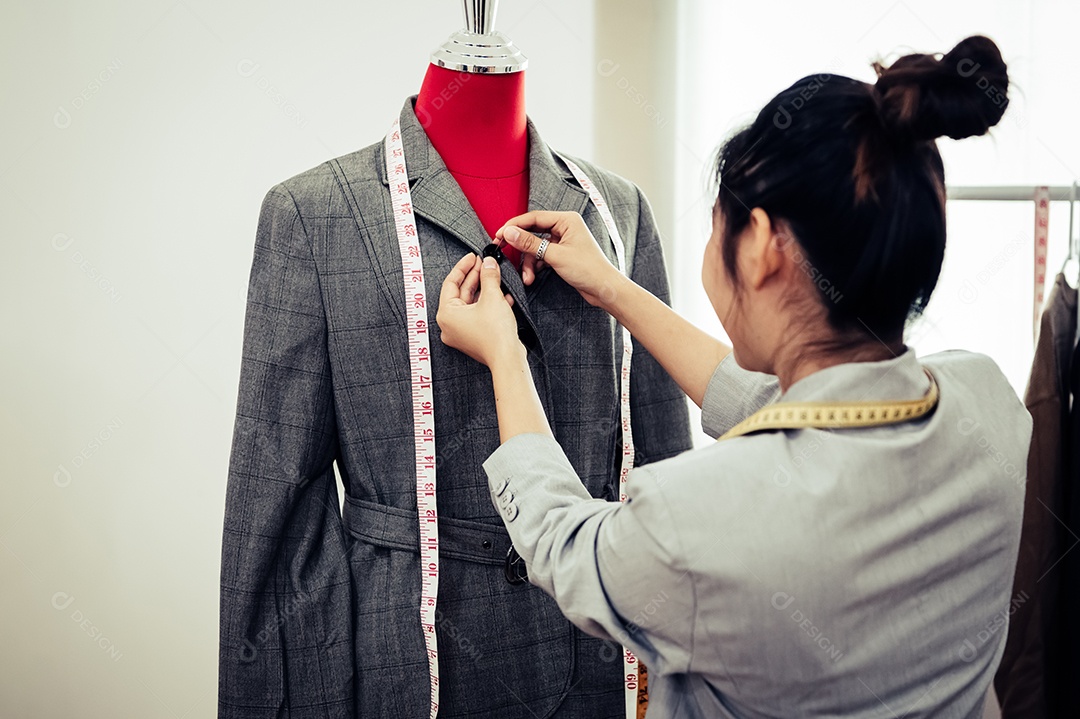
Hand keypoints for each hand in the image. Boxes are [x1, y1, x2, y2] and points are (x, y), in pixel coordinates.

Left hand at [437, 253, 523, 367]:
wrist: (507, 358)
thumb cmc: (495, 334)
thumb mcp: (492, 297)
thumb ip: (488, 276)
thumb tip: (488, 263)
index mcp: (446, 314)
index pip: (451, 283)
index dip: (463, 267)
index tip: (473, 256)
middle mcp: (449, 324)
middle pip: (461, 293)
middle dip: (476, 277)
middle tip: (485, 263)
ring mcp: (461, 332)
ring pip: (471, 303)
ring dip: (484, 289)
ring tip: (495, 275)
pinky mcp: (473, 337)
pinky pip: (477, 314)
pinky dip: (488, 304)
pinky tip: (503, 294)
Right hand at [494, 211, 627, 309]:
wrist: (604, 289)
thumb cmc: (588, 269)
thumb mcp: (555, 256)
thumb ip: (530, 243)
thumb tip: (510, 233)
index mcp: (567, 220)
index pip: (534, 217)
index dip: (514, 225)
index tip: (500, 234)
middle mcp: (565, 227)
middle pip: (533, 232)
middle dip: (520, 246)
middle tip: (504, 251)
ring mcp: (563, 241)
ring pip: (536, 247)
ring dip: (529, 262)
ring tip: (527, 277)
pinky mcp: (562, 253)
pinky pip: (542, 255)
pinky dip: (536, 266)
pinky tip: (533, 276)